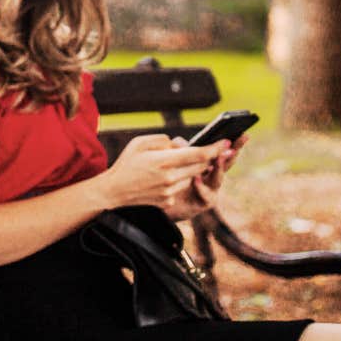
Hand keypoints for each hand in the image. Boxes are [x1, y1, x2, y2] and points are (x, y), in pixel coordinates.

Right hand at [96, 134, 222, 210]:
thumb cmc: (127, 163)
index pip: (198, 154)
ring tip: (175, 163)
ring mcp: (170, 191)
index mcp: (164, 160)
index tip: (226, 143)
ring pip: (193, 176)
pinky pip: (182, 186)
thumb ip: (164, 140)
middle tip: (210, 150)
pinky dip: (179, 180)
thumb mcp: (141, 142)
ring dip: (191, 169)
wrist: (114, 191)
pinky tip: (163, 177)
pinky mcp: (169, 200)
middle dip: (206, 157)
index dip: (215, 148)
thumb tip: (181, 145)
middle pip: (200, 166)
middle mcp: (170, 177)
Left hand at [158, 136, 244, 219]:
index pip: (222, 152)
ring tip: (218, 157)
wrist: (164, 205)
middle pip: (226, 163)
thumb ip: (179, 150)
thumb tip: (184, 143)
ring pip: (218, 178)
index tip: (243, 133)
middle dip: (234, 151)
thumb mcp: (174, 161)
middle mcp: (212, 178)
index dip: (233, 143)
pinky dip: (201, 186)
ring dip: (219, 167)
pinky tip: (196, 178)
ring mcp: (211, 191)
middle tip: (240, 140)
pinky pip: (205, 194)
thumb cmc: (170, 181)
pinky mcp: (203, 204)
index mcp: (208, 166)